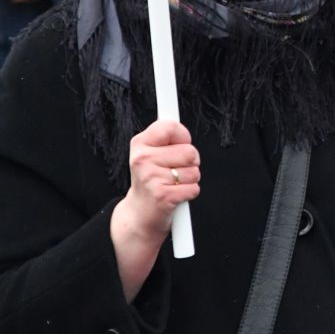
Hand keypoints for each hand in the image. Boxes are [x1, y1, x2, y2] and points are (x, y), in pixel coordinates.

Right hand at [111, 119, 200, 248]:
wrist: (140, 214)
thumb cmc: (152, 179)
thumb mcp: (152, 152)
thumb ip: (167, 136)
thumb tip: (176, 119)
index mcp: (139, 144)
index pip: (170, 127)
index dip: (182, 136)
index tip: (179, 144)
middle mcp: (142, 160)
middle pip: (190, 151)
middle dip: (190, 162)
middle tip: (174, 171)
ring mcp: (151, 178)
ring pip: (194, 171)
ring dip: (189, 179)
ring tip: (172, 184)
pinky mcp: (163, 196)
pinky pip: (194, 188)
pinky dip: (189, 193)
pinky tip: (174, 195)